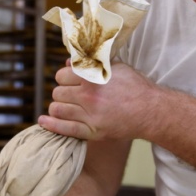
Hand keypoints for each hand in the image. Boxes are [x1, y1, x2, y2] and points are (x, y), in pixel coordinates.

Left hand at [39, 62, 158, 140]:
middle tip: (70, 95)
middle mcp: (88, 95)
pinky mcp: (92, 131)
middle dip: (62, 92)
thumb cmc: (135, 87)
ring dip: (58, 107)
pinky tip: (43, 121)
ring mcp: (89, 115)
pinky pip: (64, 129)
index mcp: (92, 77)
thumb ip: (92, 63)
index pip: (62, 75)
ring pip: (57, 109)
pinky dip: (51, 125)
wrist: (151, 111)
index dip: (64, 77)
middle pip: (57, 92)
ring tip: (64, 107)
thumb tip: (67, 63)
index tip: (70, 81)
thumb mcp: (116, 67)